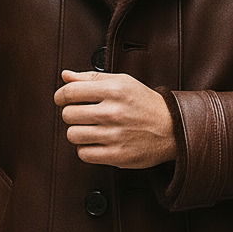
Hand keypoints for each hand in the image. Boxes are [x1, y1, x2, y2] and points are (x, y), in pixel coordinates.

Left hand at [54, 70, 175, 168]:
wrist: (172, 128)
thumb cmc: (144, 103)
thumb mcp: (123, 82)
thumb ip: (92, 78)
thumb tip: (65, 76)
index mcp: (114, 90)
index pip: (70, 92)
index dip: (60, 96)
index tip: (62, 99)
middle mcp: (113, 112)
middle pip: (68, 115)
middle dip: (71, 114)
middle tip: (82, 115)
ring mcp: (115, 135)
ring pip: (72, 135)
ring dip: (78, 132)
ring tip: (90, 129)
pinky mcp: (117, 155)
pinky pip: (84, 153)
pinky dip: (86, 149)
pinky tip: (96, 142)